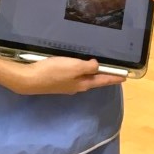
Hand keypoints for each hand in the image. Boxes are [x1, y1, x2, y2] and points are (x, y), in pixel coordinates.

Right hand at [4, 56, 125, 94]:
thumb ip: (88, 67)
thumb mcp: (74, 67)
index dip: (114, 77)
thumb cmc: (53, 72)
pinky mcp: (57, 82)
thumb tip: (97, 66)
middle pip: (94, 80)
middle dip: (104, 76)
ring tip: (99, 67)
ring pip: (84, 79)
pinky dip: (79, 71)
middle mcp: (77, 87)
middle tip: (114, 70)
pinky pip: (73, 76)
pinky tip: (78, 67)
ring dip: (92, 73)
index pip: (103, 80)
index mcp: (83, 84)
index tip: (125, 76)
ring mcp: (66, 86)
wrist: (29, 80)